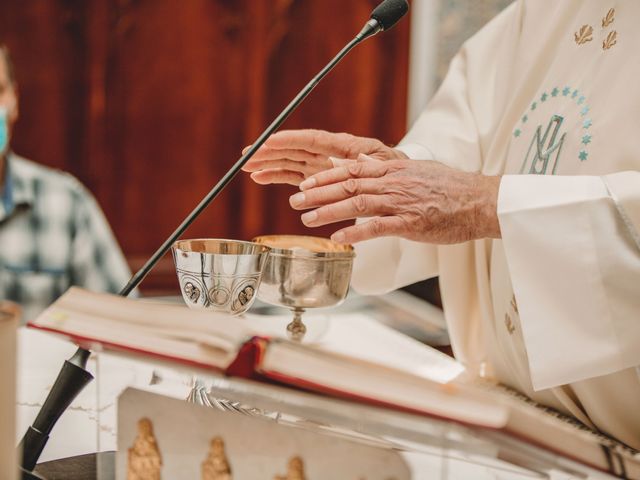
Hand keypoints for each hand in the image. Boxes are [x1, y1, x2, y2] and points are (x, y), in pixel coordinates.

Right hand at [242, 129, 405, 185]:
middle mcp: (326, 153)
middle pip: (293, 149)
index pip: (311, 139)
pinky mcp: (315, 178)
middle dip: (269, 152)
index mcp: (342, 145)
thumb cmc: (390, 167)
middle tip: (247, 155)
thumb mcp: (382, 164)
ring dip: (267, 163)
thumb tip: (355, 160)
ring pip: (288, 162)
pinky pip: (292, 176)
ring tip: (246, 166)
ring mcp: (319, 165)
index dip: (289, 139)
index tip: (269, 140)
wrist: (393, 180)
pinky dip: (275, 176)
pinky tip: (259, 177)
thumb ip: (366, 163)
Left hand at [288, 157, 501, 243]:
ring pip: (357, 204)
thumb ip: (386, 167)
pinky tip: (338, 239)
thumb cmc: (449, 188)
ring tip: (306, 221)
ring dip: (329, 212)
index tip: (305, 183)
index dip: (325, 177)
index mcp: (393, 170)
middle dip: (318, 193)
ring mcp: (401, 202)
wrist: (479, 200)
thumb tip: (360, 160)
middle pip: (348, 185)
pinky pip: (378, 227)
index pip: (352, 170)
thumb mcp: (415, 169)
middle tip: (295, 202)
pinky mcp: (411, 223)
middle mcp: (393, 183)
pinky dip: (356, 232)